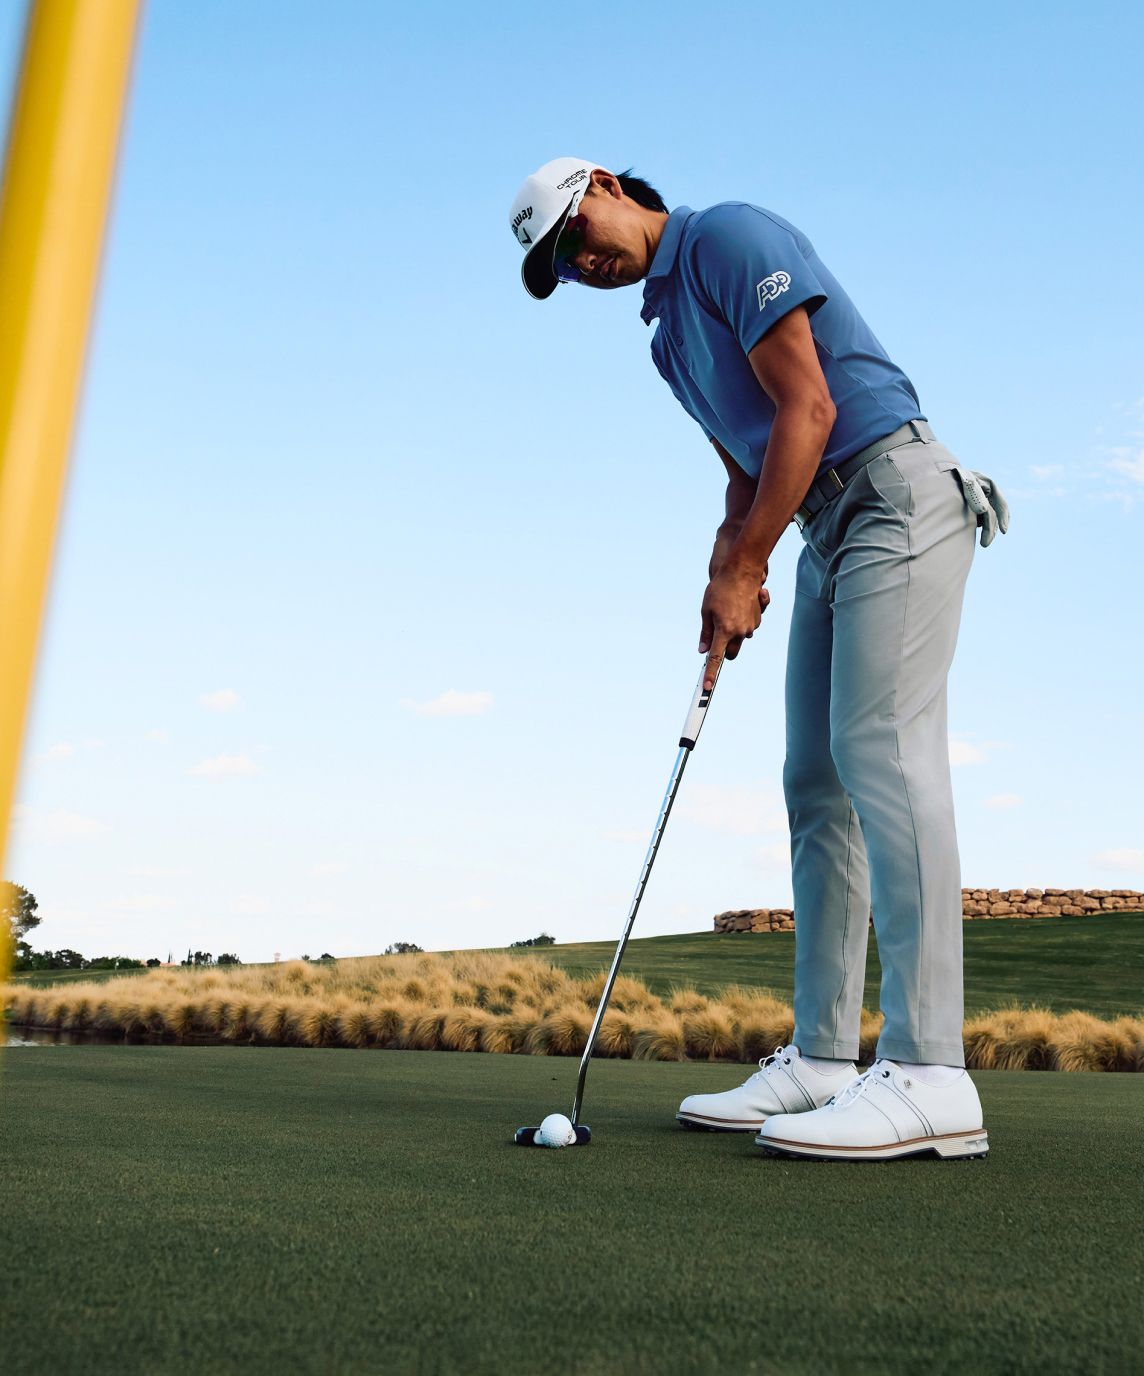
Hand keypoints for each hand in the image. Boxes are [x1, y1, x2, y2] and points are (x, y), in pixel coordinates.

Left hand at [699, 564, 769, 689]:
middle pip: (731, 653)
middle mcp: (740, 632)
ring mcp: (750, 626)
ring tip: (726, 611)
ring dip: (733, 633)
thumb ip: (706, 632)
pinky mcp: (757, 618)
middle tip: (716, 638)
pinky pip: (747, 627)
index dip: (711, 673)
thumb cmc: (720, 589)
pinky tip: (738, 605)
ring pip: (740, 639)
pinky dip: (741, 621)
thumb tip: (702, 650)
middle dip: (724, 651)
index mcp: (724, 631)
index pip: (715, 658)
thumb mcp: (706, 611)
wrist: (743, 570)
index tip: (707, 687)